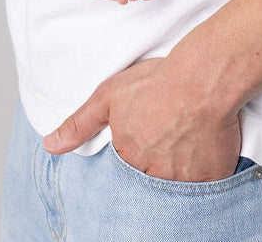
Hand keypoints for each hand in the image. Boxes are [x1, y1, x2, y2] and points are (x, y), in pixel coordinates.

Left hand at [42, 58, 241, 181]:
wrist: (203, 77)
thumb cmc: (157, 82)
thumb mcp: (109, 95)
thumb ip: (79, 124)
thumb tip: (49, 145)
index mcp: (127, 157)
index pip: (125, 169)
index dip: (136, 150)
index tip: (147, 135)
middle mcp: (153, 175)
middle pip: (150, 179)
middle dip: (156, 164)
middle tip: (167, 138)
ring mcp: (183, 180)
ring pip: (177, 185)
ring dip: (179, 169)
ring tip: (185, 142)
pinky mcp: (212, 178)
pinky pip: (208, 186)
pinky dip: (205, 172)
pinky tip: (204, 149)